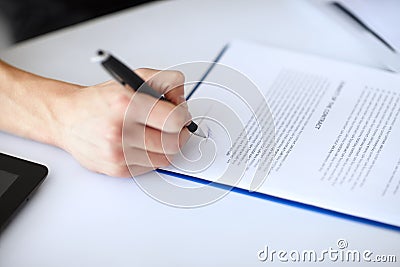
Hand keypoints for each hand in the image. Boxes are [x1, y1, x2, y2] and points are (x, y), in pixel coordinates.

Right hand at [56, 68, 190, 176]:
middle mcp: (120, 131)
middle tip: (174, 126)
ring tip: (156, 133)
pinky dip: (152, 156)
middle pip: (173, 143)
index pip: (174, 120)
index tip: (180, 114)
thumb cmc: (99, 101)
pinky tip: (143, 144)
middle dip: (179, 133)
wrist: (66, 118)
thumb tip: (182, 99)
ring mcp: (118, 153)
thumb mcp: (132, 78)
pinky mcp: (116, 169)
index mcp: (126, 104)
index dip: (183, 116)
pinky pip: (150, 167)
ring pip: (164, 158)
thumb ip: (165, 81)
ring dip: (166, 145)